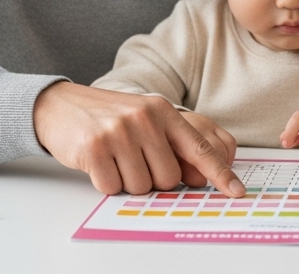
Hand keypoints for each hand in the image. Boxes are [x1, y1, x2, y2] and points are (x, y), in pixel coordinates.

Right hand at [31, 81, 244, 196]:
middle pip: (168, 178)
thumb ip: (171, 143)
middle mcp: (145, 118)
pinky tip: (97, 162)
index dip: (220, 173)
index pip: (199, 148)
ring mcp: (120, 132)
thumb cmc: (109, 118)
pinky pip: (112, 187)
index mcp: (163, 111)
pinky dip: (105, 183)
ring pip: (141, 186)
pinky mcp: (95, 148)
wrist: (61, 105)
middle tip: (132, 160)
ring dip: (127, 181)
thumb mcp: (145, 118)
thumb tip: (197, 179)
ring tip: (114, 158)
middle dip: (152, 178)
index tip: (237, 191)